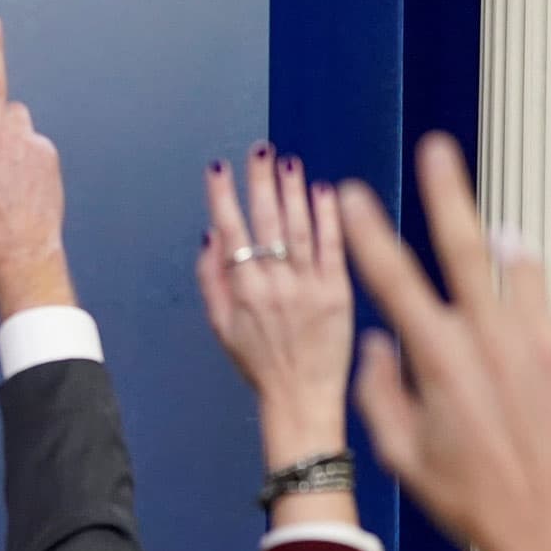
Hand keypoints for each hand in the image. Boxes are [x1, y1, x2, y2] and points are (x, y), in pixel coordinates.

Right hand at [196, 145, 353, 492]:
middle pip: (265, 220)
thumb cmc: (259, 366)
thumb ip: (210, 280)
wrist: (301, 399)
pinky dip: (330, 218)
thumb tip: (210, 236)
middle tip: (260, 151)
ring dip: (294, 192)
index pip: (229, 229)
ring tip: (289, 163)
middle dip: (260, 181)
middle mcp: (275, 284)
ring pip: (300, 227)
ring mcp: (309, 287)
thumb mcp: (219, 327)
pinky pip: (334, 248)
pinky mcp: (340, 293)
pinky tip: (327, 192)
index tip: (218, 167)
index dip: (221, 195)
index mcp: (242, 290)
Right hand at [340, 133, 550, 550]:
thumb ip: (379, 390)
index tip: (353, 194)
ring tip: (502, 253)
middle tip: (438, 149)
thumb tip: (379, 344)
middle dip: (446, 192)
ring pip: (524, 272)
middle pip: (465, 246)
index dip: (367, 231)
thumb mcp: (404, 454)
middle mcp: (494, 340)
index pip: (390, 278)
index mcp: (439, 359)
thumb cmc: (474, 501)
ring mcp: (547, 345)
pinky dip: (546, 334)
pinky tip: (541, 371)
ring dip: (508, 259)